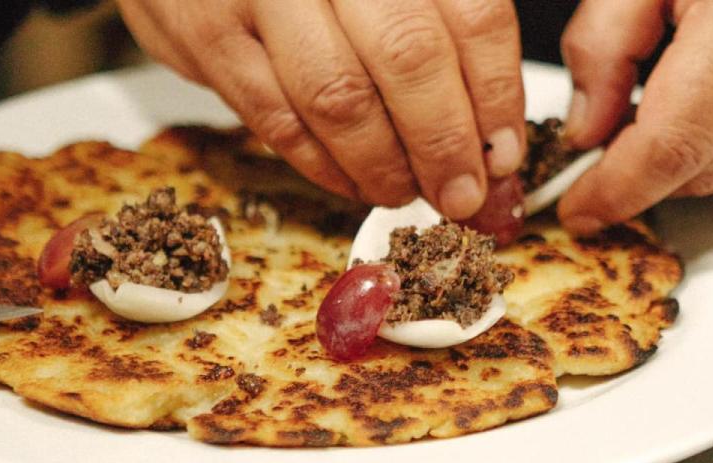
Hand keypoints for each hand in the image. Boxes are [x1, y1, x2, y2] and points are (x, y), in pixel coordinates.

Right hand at [115, 0, 526, 219]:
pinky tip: (353, 182)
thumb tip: (494, 144)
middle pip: (410, 56)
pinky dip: (324, 166)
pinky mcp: (208, 35)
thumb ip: (446, 35)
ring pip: (340, 98)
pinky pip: (278, 119)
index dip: (494, 96)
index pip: (472, 16)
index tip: (503, 154)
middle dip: (443, 143)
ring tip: (408, 192)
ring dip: (384, 165)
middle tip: (462, 195)